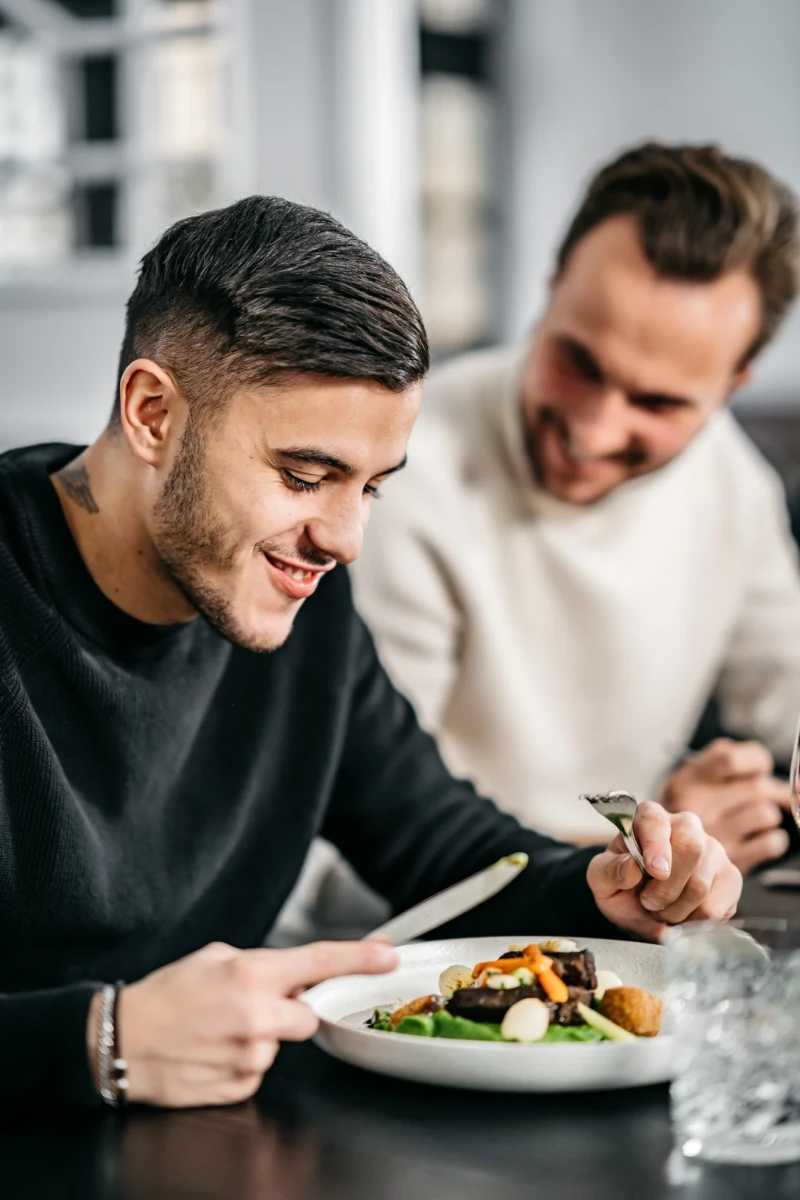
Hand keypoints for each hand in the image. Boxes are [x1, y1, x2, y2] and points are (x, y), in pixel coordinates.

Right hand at [87, 939, 397, 1107]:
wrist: (118, 1041)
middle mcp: (257, 1016)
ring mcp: (250, 1057)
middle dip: (289, 1012)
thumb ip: (260, 965)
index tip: (388, 954)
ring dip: (259, 1038)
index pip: (320, 961)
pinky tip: (213, 1053)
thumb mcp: (213, 958)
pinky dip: (242, 1062)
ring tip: (217, 1031)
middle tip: (251, 1008)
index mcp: (251, 974)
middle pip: (308, 1017)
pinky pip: (259, 1072)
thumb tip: (292, 975)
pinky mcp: (240, 1087)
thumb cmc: (163, 997)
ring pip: (279, 1046)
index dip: (360, 957)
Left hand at [586, 801, 742, 940]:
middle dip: (666, 888)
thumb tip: (631, 867)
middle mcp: (686, 825)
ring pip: (701, 885)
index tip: (656, 871)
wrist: (641, 905)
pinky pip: (716, 908)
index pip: (656, 821)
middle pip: (691, 848)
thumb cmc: (621, 884)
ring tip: (662, 909)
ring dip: (675, 910)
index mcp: (649, 817)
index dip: (657, 845)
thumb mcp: (600, 878)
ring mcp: (713, 850)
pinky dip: (693, 922)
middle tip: (649, 902)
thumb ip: (609, 870)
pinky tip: (682, 915)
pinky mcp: (730, 877)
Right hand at [660, 738, 790, 873]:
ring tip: (761, 819)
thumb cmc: (678, 818)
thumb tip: (760, 764)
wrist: (653, 863)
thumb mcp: (683, 782)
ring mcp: (713, 836)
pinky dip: (774, 840)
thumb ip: (717, 764)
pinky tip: (761, 839)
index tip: (760, 769)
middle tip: (777, 795)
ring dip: (770, 816)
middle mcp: (696, 807)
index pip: (730, 760)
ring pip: (765, 814)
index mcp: (685, 782)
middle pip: (756, 788)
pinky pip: (770, 844)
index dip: (754, 762)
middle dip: (775, 791)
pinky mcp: (729, 861)